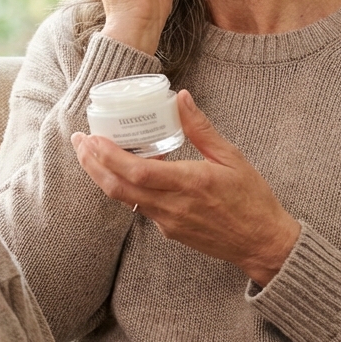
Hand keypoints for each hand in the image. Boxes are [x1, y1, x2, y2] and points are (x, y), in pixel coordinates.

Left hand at [72, 90, 301, 285]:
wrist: (262, 243)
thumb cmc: (252, 198)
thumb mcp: (231, 157)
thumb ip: (201, 128)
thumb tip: (180, 98)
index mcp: (190, 183)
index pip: (137, 172)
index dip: (109, 156)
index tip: (92, 137)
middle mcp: (173, 205)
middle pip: (118, 187)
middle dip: (92, 163)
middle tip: (78, 141)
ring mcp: (168, 222)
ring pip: (123, 199)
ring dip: (102, 176)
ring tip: (89, 153)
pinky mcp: (168, 231)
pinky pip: (138, 207)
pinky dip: (123, 188)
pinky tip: (120, 171)